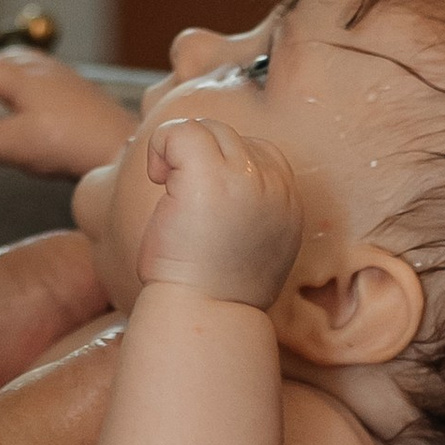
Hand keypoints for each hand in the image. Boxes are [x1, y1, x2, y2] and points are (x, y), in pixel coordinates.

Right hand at [0, 50, 137, 179]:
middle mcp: (39, 68)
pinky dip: (13, 86)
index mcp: (20, 76)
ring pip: (15, 68)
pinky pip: (33, 77)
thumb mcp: (15, 146)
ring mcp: (60, 77)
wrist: (123, 145)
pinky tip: (22, 105)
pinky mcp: (75, 90)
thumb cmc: (71, 144)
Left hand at [136, 118, 302, 309]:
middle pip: (229, 135)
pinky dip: (161, 145)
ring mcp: (244, 178)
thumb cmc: (216, 292)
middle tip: (179, 201)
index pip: (258, 152)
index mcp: (288, 204)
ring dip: (178, 153)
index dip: (222, 168)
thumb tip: (224, 188)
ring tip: (169, 192)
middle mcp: (273, 186)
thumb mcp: (255, 249)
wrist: (204, 317)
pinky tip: (157, 179)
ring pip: (206, 128)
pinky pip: (180, 130)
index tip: (204, 206)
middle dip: (197, 159)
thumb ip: (253, 211)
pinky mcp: (208, 175)